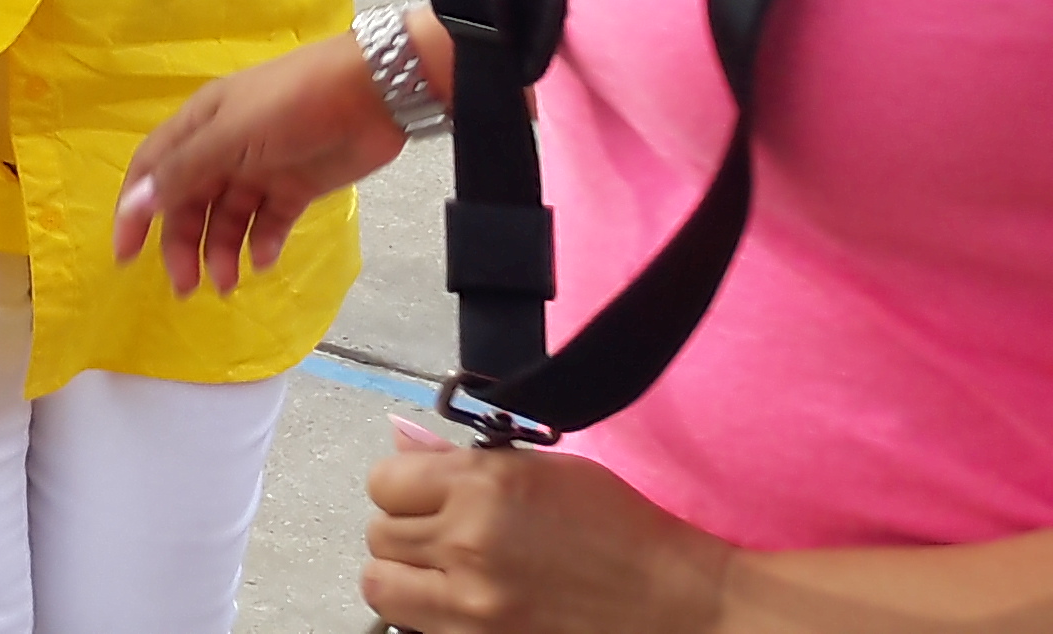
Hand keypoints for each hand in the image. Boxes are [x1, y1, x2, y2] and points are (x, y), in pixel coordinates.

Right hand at [113, 28, 407, 295]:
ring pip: (227, 218)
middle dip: (183, 245)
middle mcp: (222, 148)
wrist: (371, 92)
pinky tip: (264, 261)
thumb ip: (182, 172)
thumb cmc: (290, 105)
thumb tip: (133, 206)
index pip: (151, 171)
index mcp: (197, 127)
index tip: (126, 257)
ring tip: (229, 284)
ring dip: (221, 252)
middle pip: (189, 203)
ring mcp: (260, 169)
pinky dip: (262, 243)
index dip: (134, 212)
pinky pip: (269, 222)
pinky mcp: (296, 186)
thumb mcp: (228, 136)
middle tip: (187, 287)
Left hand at [362, 431, 734, 631]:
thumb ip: (464, 463)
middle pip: (379, 534)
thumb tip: (401, 443)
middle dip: (408, 532)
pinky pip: (414, 626)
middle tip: (447, 537)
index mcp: (484, 485)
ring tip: (448, 575)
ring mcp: (472, 603)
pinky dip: (428, 615)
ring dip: (407, 577)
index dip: (405, 488)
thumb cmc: (624, 530)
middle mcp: (468, 541)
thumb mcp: (546, 471)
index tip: (429, 497)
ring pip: (379, 584)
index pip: (384, 481)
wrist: (679, 604)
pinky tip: (466, 604)